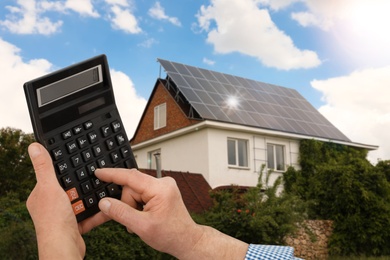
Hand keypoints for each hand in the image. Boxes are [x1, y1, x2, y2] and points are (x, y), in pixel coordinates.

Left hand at [26, 142, 109, 258]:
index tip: (75, 165)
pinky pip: (89, 214)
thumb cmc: (53, 221)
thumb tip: (34, 147)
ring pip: (81, 201)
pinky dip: (98, 211)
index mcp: (40, 196)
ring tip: (100, 192)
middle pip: (70, 188)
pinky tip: (105, 205)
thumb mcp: (49, 187)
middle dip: (80, 185)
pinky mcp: (75, 225)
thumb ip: (44, 167)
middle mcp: (50, 206)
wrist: (65, 246)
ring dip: (91, 198)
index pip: (51, 177)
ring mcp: (63, 216)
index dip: (63, 170)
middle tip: (91, 179)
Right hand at [95, 168, 247, 258]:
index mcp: (160, 188)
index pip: (131, 177)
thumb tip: (104, 203)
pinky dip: (138, 207)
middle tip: (133, 221)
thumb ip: (121, 213)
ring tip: (142, 221)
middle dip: (128, 205)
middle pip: (131, 188)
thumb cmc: (171, 234)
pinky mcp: (161, 191)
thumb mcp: (141, 226)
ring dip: (133, 208)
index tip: (99, 172)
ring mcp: (163, 187)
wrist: (186, 240)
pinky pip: (141, 195)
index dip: (112, 174)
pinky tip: (145, 217)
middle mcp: (163, 183)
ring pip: (134, 193)